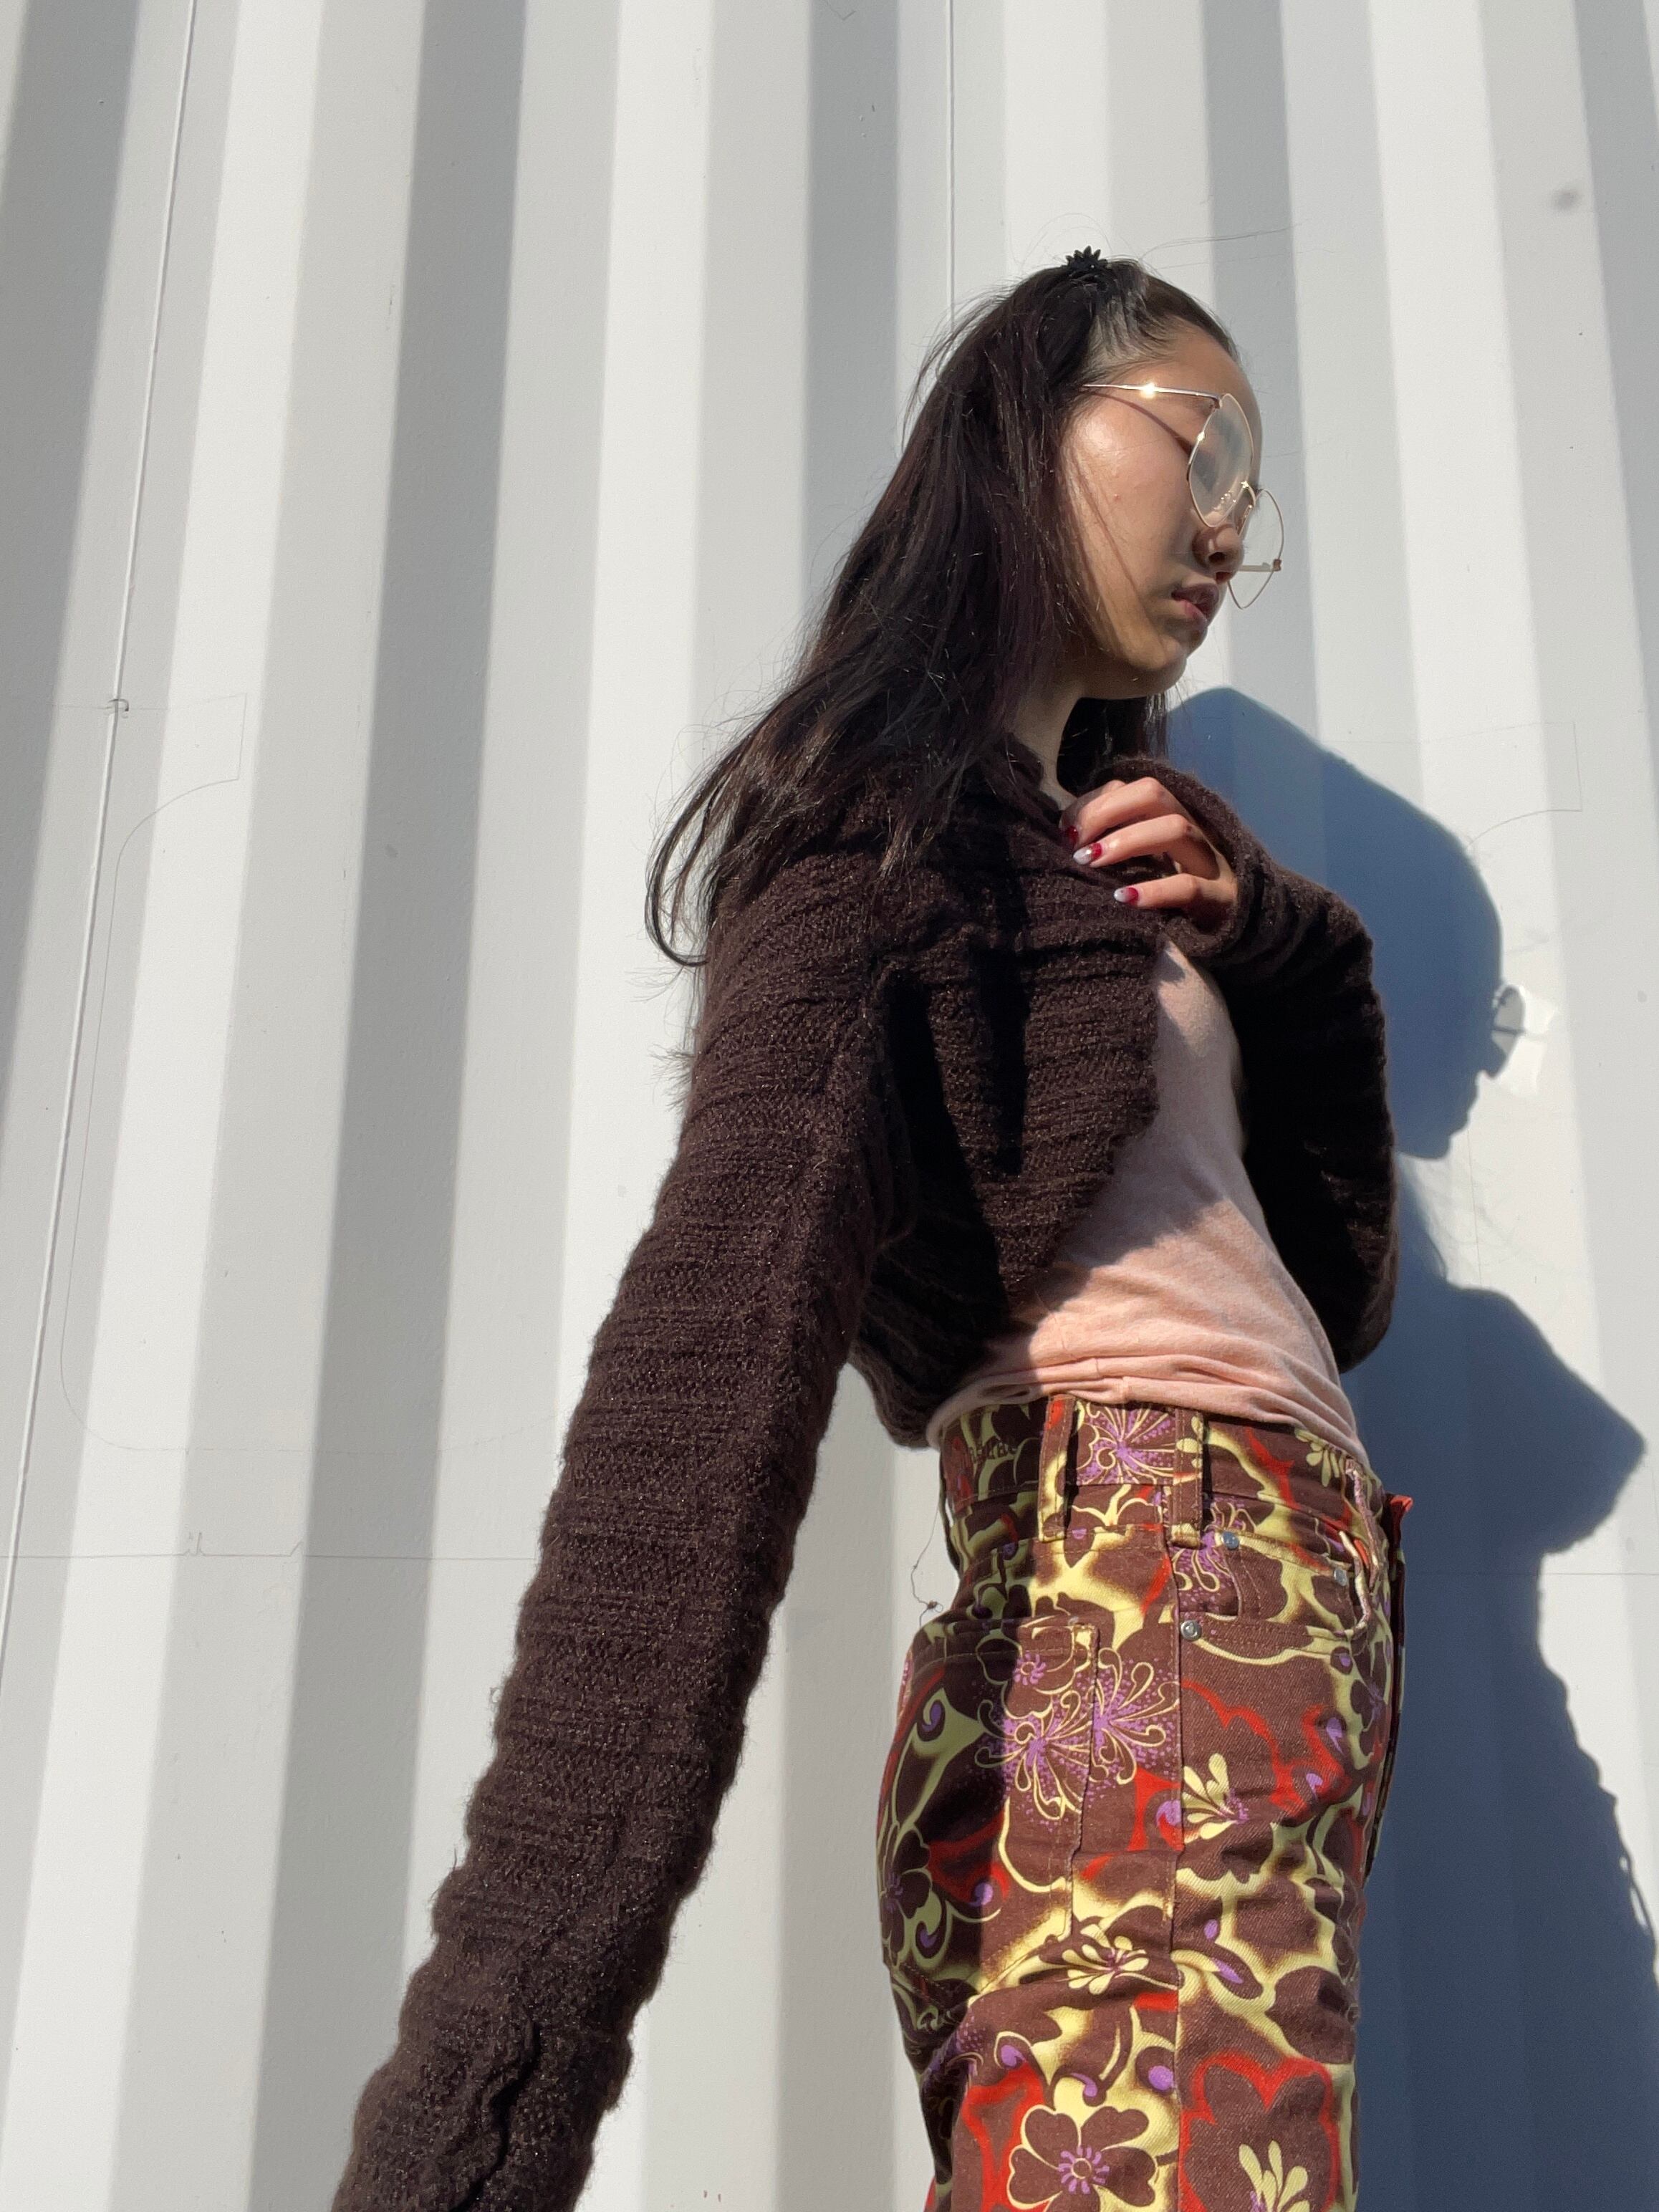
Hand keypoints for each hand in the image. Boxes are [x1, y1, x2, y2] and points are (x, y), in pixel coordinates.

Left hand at [1059, 774, 1237, 932]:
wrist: (1237, 927)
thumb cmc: (1175, 894)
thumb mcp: (1146, 863)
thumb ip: (1116, 843)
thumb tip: (1068, 835)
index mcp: (1172, 817)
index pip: (1133, 789)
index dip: (1095, 802)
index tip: (1065, 831)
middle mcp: (1192, 829)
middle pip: (1154, 793)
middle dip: (1107, 811)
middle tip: (1076, 845)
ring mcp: (1209, 862)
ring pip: (1175, 829)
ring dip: (1126, 841)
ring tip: (1091, 862)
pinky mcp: (1219, 899)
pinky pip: (1188, 887)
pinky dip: (1154, 891)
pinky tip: (1123, 898)